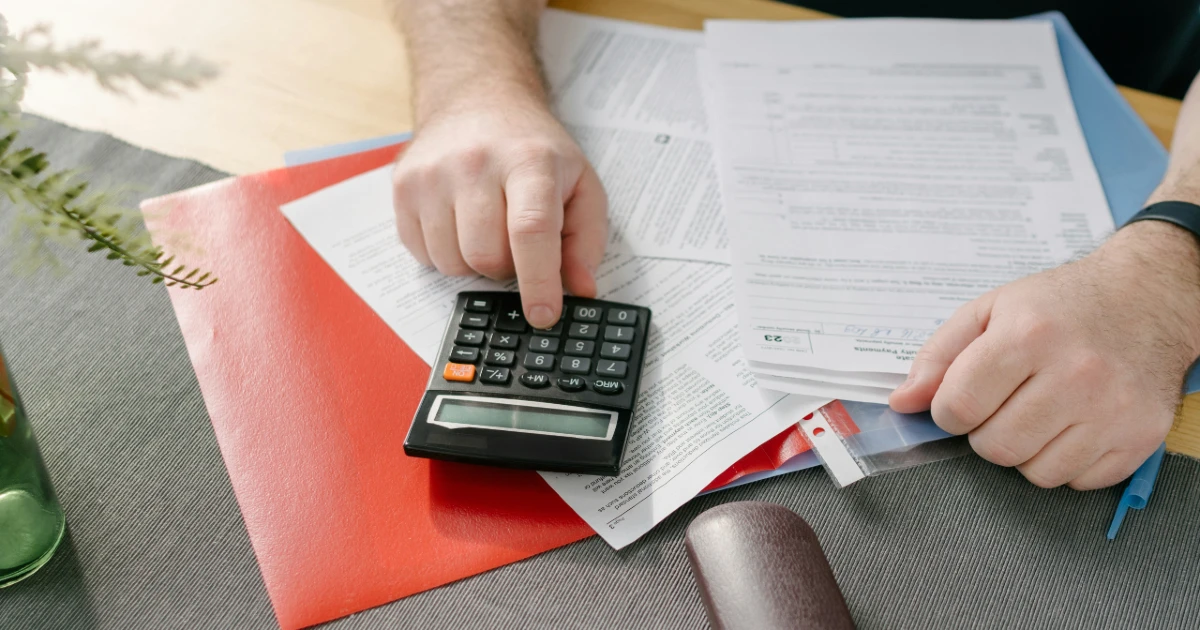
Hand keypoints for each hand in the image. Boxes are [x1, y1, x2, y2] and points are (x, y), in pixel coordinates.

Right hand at [392, 95, 607, 327]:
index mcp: (528, 161)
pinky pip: (422, 254)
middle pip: (486, 257)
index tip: (544, 315)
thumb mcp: (580, 182)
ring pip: (451, 263)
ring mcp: (431, 174)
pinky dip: (445, 253)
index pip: (530, 231)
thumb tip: (580, 288)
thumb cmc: (532, 147)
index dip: (538, 282)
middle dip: (507, 268)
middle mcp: (474, 163)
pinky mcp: (403, 186)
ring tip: (488, 227)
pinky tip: (459, 222)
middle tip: (517, 244)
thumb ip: (586, 239)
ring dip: (474, 263)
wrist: (477, 98)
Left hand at [889, 221, 1199, 488]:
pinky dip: (1064, 461)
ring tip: (1038, 411)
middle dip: (984, 432)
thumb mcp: (991, 309)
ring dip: (1024, 450)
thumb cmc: (1062, 305)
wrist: (1148, 299)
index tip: (959, 401)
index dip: (948, 411)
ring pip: (1035, 472)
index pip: (960, 406)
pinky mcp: (1140, 437)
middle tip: (1001, 405)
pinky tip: (1071, 424)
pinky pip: (1077, 481)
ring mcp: (1113, 410)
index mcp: (1029, 335)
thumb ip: (938, 356)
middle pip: (996, 447)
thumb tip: (902, 403)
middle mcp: (1076, 374)